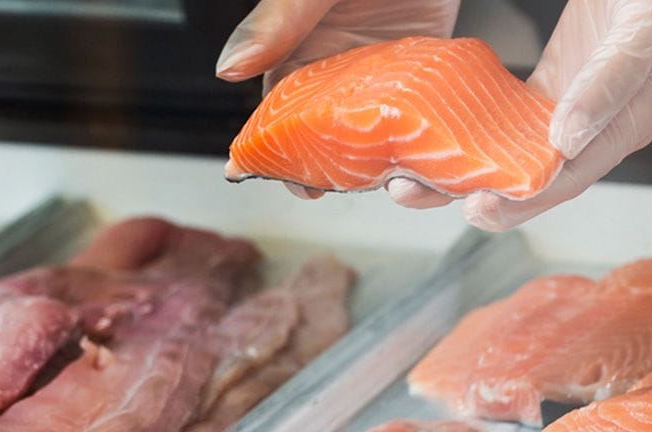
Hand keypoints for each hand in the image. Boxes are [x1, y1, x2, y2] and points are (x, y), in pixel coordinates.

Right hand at [215, 0, 460, 199]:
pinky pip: (414, 111)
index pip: (275, 109)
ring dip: (373, 157)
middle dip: (320, 165)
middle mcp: (333, 64)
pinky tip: (422, 154)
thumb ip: (277, 20)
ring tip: (378, 177)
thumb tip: (230, 68)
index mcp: (295, 46)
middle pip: (320, 130)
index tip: (269, 177)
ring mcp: (377, 70)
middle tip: (327, 191)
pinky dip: (416, 135)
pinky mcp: (420, 67)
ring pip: (368, 128)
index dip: (270, 146)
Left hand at [401, 0, 651, 230]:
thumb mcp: (646, 35)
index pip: (565, 181)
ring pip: (503, 154)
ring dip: (457, 168)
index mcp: (622, 129)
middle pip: (523, 179)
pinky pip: (497, 122)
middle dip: (467, 192)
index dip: (520, 202)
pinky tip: (429, 133)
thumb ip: (610, 83)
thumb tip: (567, 140)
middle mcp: (589, 133)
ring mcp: (561, 114)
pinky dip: (465, 132)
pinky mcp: (541, 92)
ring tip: (405, 174)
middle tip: (412, 193)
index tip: (477, 208)